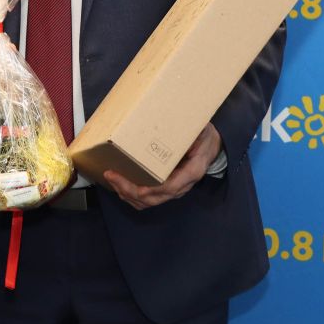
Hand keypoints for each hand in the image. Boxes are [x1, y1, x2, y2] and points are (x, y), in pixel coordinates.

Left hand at [103, 123, 222, 210]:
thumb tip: (173, 120)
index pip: (170, 187)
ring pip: (148, 202)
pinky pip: (147, 200)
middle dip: (129, 190)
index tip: (137, 188)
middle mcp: (182, 185)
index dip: (152, 190)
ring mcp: (174, 190)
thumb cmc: (204, 137)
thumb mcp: (200, 130)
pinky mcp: (166, 190)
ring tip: (111, 179)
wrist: (212, 148)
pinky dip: (131, 196)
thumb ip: (189, 129)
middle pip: (154, 198)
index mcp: (192, 171)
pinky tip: (119, 185)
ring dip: (127, 194)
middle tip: (111, 175)